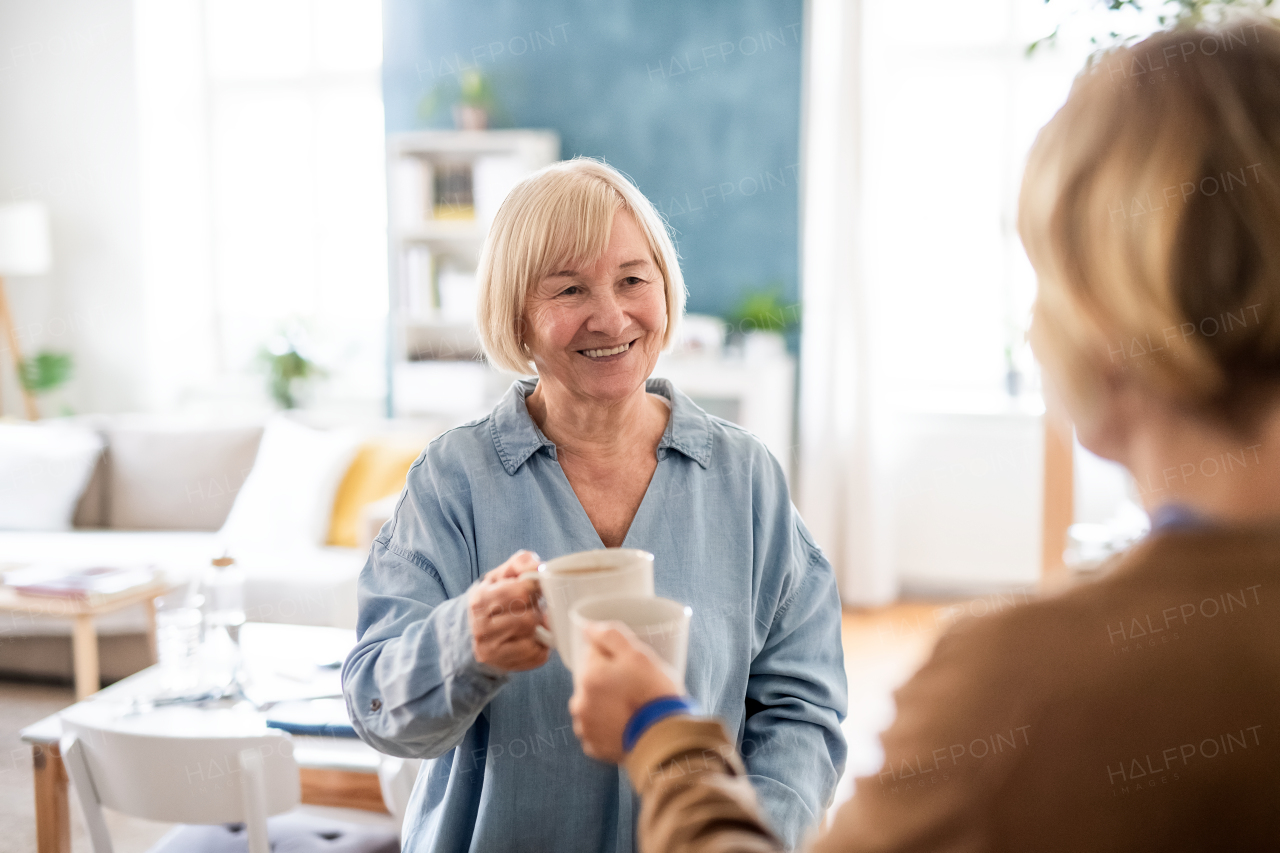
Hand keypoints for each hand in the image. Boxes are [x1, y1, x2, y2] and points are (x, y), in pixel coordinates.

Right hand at [468, 550, 549, 671]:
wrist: (471, 632)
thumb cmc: (493, 598)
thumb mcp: (501, 575)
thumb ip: (520, 563)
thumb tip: (539, 566)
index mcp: (480, 601)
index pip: (522, 592)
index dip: (535, 587)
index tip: (535, 586)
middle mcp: (482, 628)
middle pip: (529, 617)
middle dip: (536, 608)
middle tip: (532, 605)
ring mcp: (492, 650)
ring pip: (533, 635)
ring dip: (539, 626)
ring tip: (531, 620)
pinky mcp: (505, 665)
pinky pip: (538, 654)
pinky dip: (541, 644)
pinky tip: (531, 637)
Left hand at [569, 622, 682, 762]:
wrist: (664, 739)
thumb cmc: (654, 695)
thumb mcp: (639, 655)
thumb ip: (611, 636)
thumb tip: (588, 627)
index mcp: (588, 676)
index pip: (594, 654)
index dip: (615, 657)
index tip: (632, 668)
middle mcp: (580, 702)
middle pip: (591, 680)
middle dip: (608, 680)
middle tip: (636, 687)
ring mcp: (585, 726)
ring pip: (593, 704)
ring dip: (606, 703)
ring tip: (633, 708)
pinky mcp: (593, 746)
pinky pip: (597, 729)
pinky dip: (608, 726)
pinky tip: (627, 725)